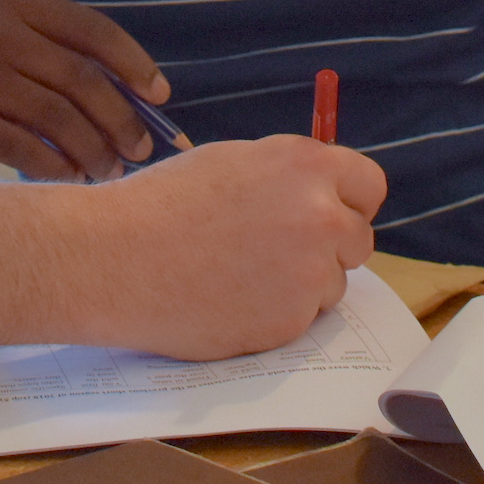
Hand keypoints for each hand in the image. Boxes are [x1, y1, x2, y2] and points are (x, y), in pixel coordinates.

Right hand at [0, 0, 168, 180]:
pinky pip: (25, 148)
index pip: (91, 28)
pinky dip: (58, 168)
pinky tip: (74, 178)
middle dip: (120, 118)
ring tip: (111, 170)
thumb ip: (74, 62)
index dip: (133, 63)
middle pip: (78, 77)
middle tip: (140, 149)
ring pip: (56, 116)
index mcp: (19, 3)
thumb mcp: (24, 48)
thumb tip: (147, 105)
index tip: (160, 97)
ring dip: (94, 149)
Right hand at [68, 135, 388, 359]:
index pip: (370, 185)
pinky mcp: (289, 322)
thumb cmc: (160, 204)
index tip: (330, 214)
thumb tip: (320, 191)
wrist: (113, 258)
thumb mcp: (232, 162)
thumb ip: (287, 176)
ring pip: (333, 284)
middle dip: (329, 247)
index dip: (348, 201)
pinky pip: (302, 319)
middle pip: (359, 239)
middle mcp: (320, 217)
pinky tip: (230, 300)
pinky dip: (276, 315)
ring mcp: (309, 273)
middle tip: (278, 252)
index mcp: (306, 166)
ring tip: (240, 276)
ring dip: (302, 284)